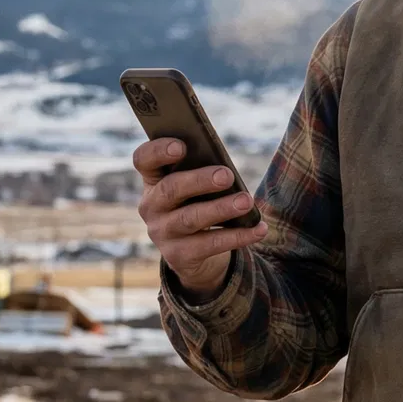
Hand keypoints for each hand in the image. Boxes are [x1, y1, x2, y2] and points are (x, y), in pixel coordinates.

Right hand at [133, 138, 268, 298]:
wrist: (192, 254)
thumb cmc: (197, 205)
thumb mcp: (194, 188)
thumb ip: (201, 173)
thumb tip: (226, 171)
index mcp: (153, 180)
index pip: (143, 160)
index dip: (157, 151)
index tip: (181, 146)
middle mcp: (151, 206)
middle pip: (170, 189)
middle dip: (199, 181)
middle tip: (227, 175)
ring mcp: (163, 232)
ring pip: (190, 218)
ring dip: (221, 209)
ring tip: (246, 201)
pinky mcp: (179, 256)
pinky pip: (210, 245)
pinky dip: (238, 236)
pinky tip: (259, 229)